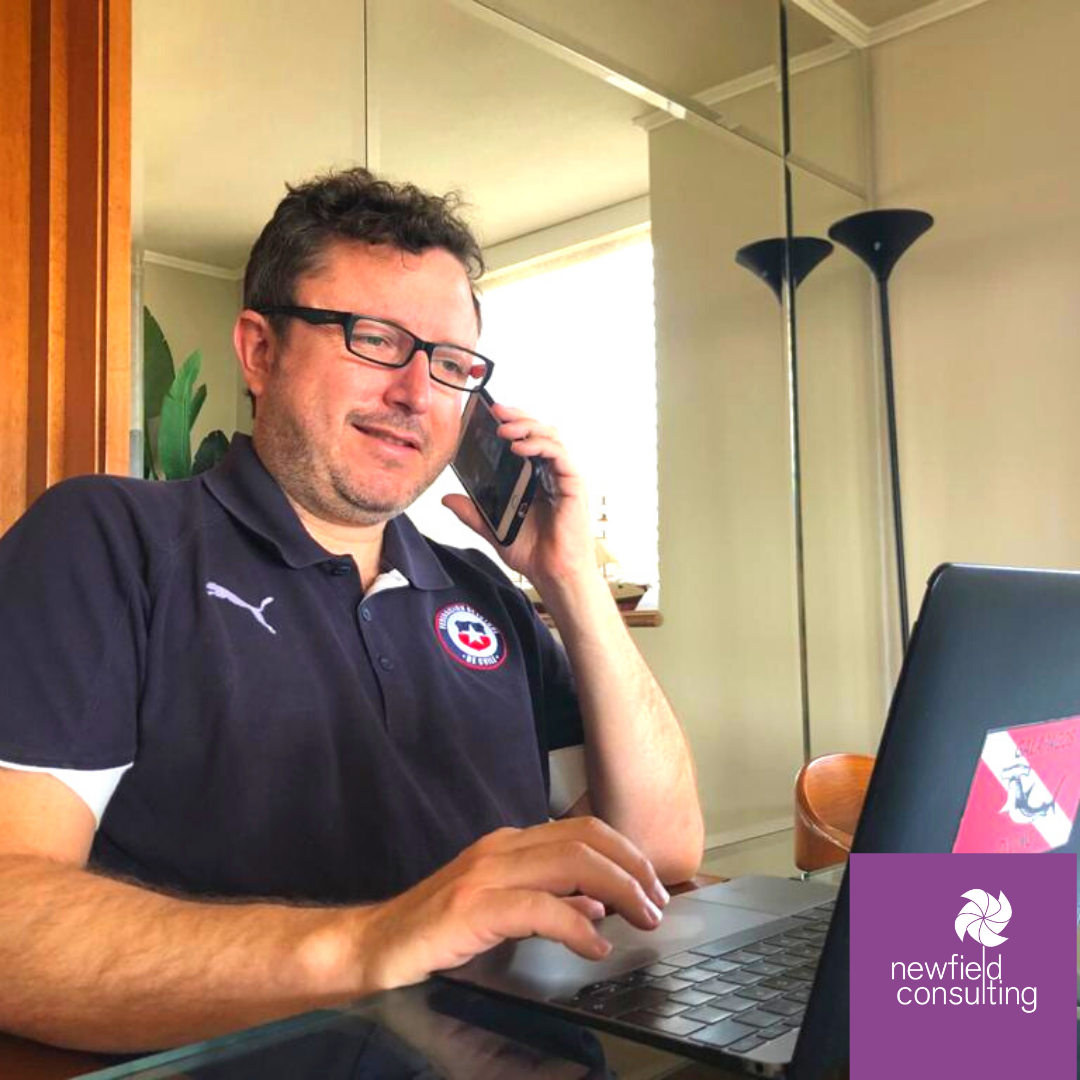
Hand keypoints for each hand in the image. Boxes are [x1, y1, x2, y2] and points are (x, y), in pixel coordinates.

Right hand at [358, 816, 669, 991]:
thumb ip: (547, 900)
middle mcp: (501, 848)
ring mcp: (485, 874)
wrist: (373, 945)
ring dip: (618, 890)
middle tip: (657, 904)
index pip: (582, 829)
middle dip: (632, 869)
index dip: (626, 851)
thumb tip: (596, 902)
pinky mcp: (473, 907)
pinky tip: (594, 945)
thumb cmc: (435, 929)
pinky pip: (539, 908)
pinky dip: (577, 926)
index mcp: (509, 844)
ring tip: (641, 919)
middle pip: (585, 840)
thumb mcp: (501, 909)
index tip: (653, 883)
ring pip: (571, 864)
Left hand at [442, 404, 595, 594]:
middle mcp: (552, 473)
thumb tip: (447, 497)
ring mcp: (564, 478)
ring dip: (527, 427)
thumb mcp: (493, 528)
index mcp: (536, 478)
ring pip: (551, 437)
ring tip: (504, 428)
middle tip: (496, 411)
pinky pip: (559, 456)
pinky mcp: (573, 486)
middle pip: (540, 431)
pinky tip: (520, 448)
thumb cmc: (533, 552)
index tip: (488, 415)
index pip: (526, 439)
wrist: (553, 575)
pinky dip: (540, 446)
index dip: (511, 423)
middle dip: (518, 417)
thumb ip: (472, 512)